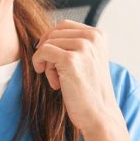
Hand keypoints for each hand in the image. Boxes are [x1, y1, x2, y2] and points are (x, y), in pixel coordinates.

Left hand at [30, 20, 120, 134]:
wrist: (99, 115)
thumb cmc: (89, 91)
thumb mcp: (87, 60)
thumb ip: (74, 44)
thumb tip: (44, 36)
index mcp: (98, 34)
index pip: (64, 26)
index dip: (52, 41)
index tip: (54, 61)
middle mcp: (93, 37)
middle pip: (53, 33)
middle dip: (49, 52)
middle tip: (56, 74)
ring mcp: (83, 47)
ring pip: (47, 44)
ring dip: (47, 63)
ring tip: (58, 81)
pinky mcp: (70, 60)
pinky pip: (42, 52)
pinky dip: (40, 65)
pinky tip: (54, 83)